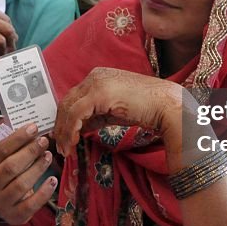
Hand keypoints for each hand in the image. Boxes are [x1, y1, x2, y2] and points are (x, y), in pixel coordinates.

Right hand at [0, 125, 56, 224]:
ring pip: (21, 185)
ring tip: (48, 156)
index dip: (18, 138)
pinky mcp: (14, 217)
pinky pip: (31, 205)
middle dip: (29, 152)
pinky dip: (44, 192)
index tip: (34, 127)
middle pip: (10, 168)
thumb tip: (14, 120)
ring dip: (38, 168)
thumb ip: (1, 141)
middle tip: (44, 141)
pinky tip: (53, 179)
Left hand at [53, 67, 181, 156]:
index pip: (73, 98)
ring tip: (66, 149)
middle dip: (61, 126)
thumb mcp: (113, 111)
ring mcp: (96, 83)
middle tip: (60, 146)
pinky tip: (74, 142)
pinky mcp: (99, 93)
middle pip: (67, 102)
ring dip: (64, 131)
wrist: (166, 105)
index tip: (63, 137)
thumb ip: (95, 116)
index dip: (64, 119)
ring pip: (69, 108)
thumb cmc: (146, 108)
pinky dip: (72, 129)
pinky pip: (77, 114)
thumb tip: (79, 128)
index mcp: (98, 77)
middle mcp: (94, 76)